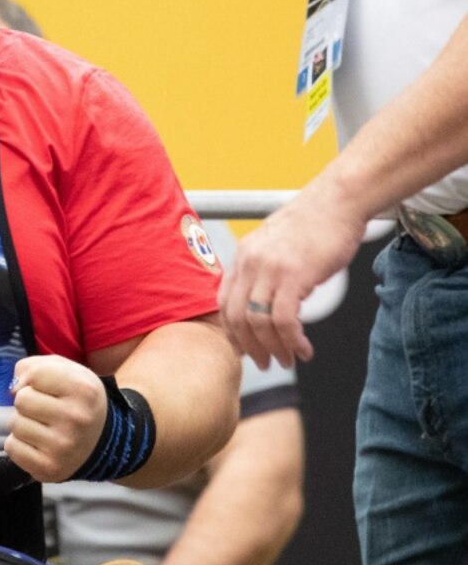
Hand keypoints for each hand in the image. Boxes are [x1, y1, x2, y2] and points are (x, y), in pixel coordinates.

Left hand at [5, 354, 107, 484]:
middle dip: (27, 402)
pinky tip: (37, 443)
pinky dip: (19, 444)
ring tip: (42, 427)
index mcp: (83, 389)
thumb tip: (14, 386)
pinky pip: (12, 447)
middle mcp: (76, 418)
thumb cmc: (78, 402)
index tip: (44, 388)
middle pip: (21, 399)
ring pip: (14, 424)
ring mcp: (63, 446)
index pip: (35, 375)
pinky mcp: (49, 468)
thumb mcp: (69, 372)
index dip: (33, 379)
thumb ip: (37, 366)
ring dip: (22, 423)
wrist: (100, 443)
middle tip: (44, 410)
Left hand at [219, 184, 364, 367]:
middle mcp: (250, 262)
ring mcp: (270, 268)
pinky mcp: (294, 275)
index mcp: (243, 255)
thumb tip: (264, 300)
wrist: (339, 200)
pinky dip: (292, 340)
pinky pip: (284, 319)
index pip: (225, 302)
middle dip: (250, 348)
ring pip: (259, 322)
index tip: (245, 349)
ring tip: (288, 360)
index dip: (233, 331)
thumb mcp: (277, 245)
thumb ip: (265, 269)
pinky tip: (304, 349)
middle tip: (265, 364)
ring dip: (274, 348)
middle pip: (237, 317)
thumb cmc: (315, 223)